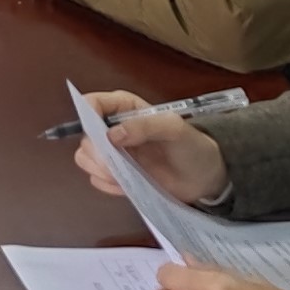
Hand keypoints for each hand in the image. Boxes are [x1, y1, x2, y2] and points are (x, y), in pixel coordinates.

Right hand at [72, 97, 228, 206]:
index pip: (91, 103)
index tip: (103, 140)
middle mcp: (112, 128)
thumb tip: (111, 135)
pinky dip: (108, 185)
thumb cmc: (192, 146)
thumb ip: (144, 127)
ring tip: (125, 176)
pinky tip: (128, 186)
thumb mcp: (173, 129)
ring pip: (85, 158)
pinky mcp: (116, 174)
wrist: (205, 177)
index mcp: (124, 108)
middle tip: (117, 166)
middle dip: (97, 153)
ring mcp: (113, 153)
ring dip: (100, 170)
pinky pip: (97, 180)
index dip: (88, 118)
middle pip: (85, 136)